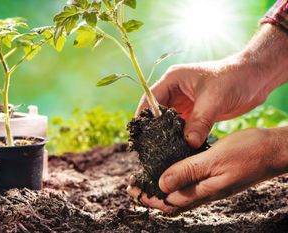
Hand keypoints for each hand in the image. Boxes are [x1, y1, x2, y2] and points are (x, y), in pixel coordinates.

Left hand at [127, 127, 287, 213]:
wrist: (274, 151)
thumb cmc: (248, 152)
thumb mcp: (214, 159)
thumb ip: (187, 171)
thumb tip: (161, 185)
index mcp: (203, 191)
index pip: (168, 202)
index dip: (148, 197)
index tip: (131, 189)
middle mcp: (205, 192)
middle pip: (171, 201)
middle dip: (150, 195)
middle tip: (133, 186)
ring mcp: (211, 186)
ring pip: (180, 193)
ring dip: (161, 188)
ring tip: (146, 179)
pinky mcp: (215, 178)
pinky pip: (190, 184)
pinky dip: (175, 179)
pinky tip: (171, 169)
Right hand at [137, 58, 268, 147]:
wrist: (256, 79)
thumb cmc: (234, 79)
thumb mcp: (214, 100)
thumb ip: (200, 121)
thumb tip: (188, 143)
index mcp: (173, 80)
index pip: (150, 99)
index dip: (144, 116)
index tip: (141, 134)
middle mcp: (175, 91)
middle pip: (156, 112)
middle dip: (153, 129)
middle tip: (148, 147)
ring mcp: (184, 102)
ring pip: (168, 122)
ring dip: (166, 135)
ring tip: (161, 151)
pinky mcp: (194, 113)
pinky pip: (181, 127)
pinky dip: (179, 138)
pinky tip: (177, 149)